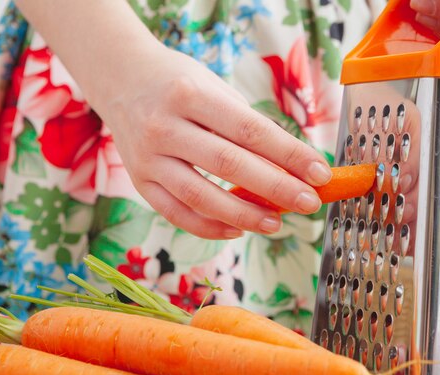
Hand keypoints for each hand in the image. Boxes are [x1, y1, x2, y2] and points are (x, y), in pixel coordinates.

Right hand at [97, 46, 331, 239]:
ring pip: (201, 196)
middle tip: (309, 203)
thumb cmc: (179, 83)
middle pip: (230, 165)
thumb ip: (246, 128)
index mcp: (191, 95)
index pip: (251, 131)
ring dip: (245, 215)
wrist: (120, 78)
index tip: (320, 173)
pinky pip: (177, 213)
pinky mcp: (139, 181)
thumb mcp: (215, 90)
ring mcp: (148, 157)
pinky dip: (209, 227)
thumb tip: (290, 168)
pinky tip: (237, 230)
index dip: (290, 155)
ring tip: (277, 223)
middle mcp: (165, 126)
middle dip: (276, 189)